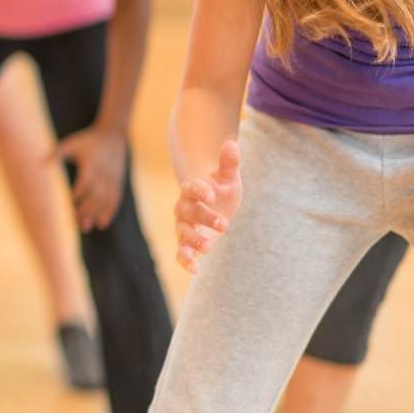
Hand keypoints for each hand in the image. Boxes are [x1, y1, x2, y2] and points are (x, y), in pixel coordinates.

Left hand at [54, 124, 126, 231]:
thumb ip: (55, 154)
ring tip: (86, 227)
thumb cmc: (86, 140)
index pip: (85, 181)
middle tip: (76, 224)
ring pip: (104, 201)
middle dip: (86, 209)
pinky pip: (114, 200)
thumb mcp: (69, 143)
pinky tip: (102, 224)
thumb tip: (38, 163)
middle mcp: (103, 174)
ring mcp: (111, 180)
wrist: (112, 134)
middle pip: (94, 195)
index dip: (79, 192)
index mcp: (91, 165)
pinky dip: (109, 212)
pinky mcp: (117, 183)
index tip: (71, 202)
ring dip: (96, 215)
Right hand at [175, 139, 241, 272]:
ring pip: (183, 234)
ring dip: (193, 241)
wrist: (211, 203)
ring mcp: (184, 226)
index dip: (200, 191)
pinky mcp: (187, 244)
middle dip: (205, 218)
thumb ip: (229, 162)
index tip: (211, 195)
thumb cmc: (220, 188)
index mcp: (193, 190)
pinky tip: (195, 269)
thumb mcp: (228, 176)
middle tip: (224, 224)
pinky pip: (181, 253)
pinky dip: (185, 261)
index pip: (192, 188)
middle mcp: (184, 208)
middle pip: (190, 213)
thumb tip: (232, 143)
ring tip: (207, 248)